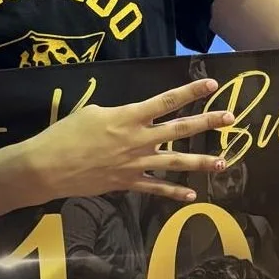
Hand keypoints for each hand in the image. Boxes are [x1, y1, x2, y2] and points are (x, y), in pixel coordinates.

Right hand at [26, 79, 234, 202]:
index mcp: (129, 117)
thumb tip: (133, 120)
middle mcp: (138, 140)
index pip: (167, 100)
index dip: (191, 91)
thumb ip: (119, 115)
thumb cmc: (66, 134)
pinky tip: (192, 194)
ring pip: (176, 163)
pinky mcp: (128, 183)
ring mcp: (136, 164)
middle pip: (180, 130)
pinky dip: (174, 192)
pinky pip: (157, 188)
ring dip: (201, 162)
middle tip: (230, 118)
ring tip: (223, 162)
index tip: (212, 84)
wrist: (48, 167)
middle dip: (208, 123)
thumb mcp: (92, 112)